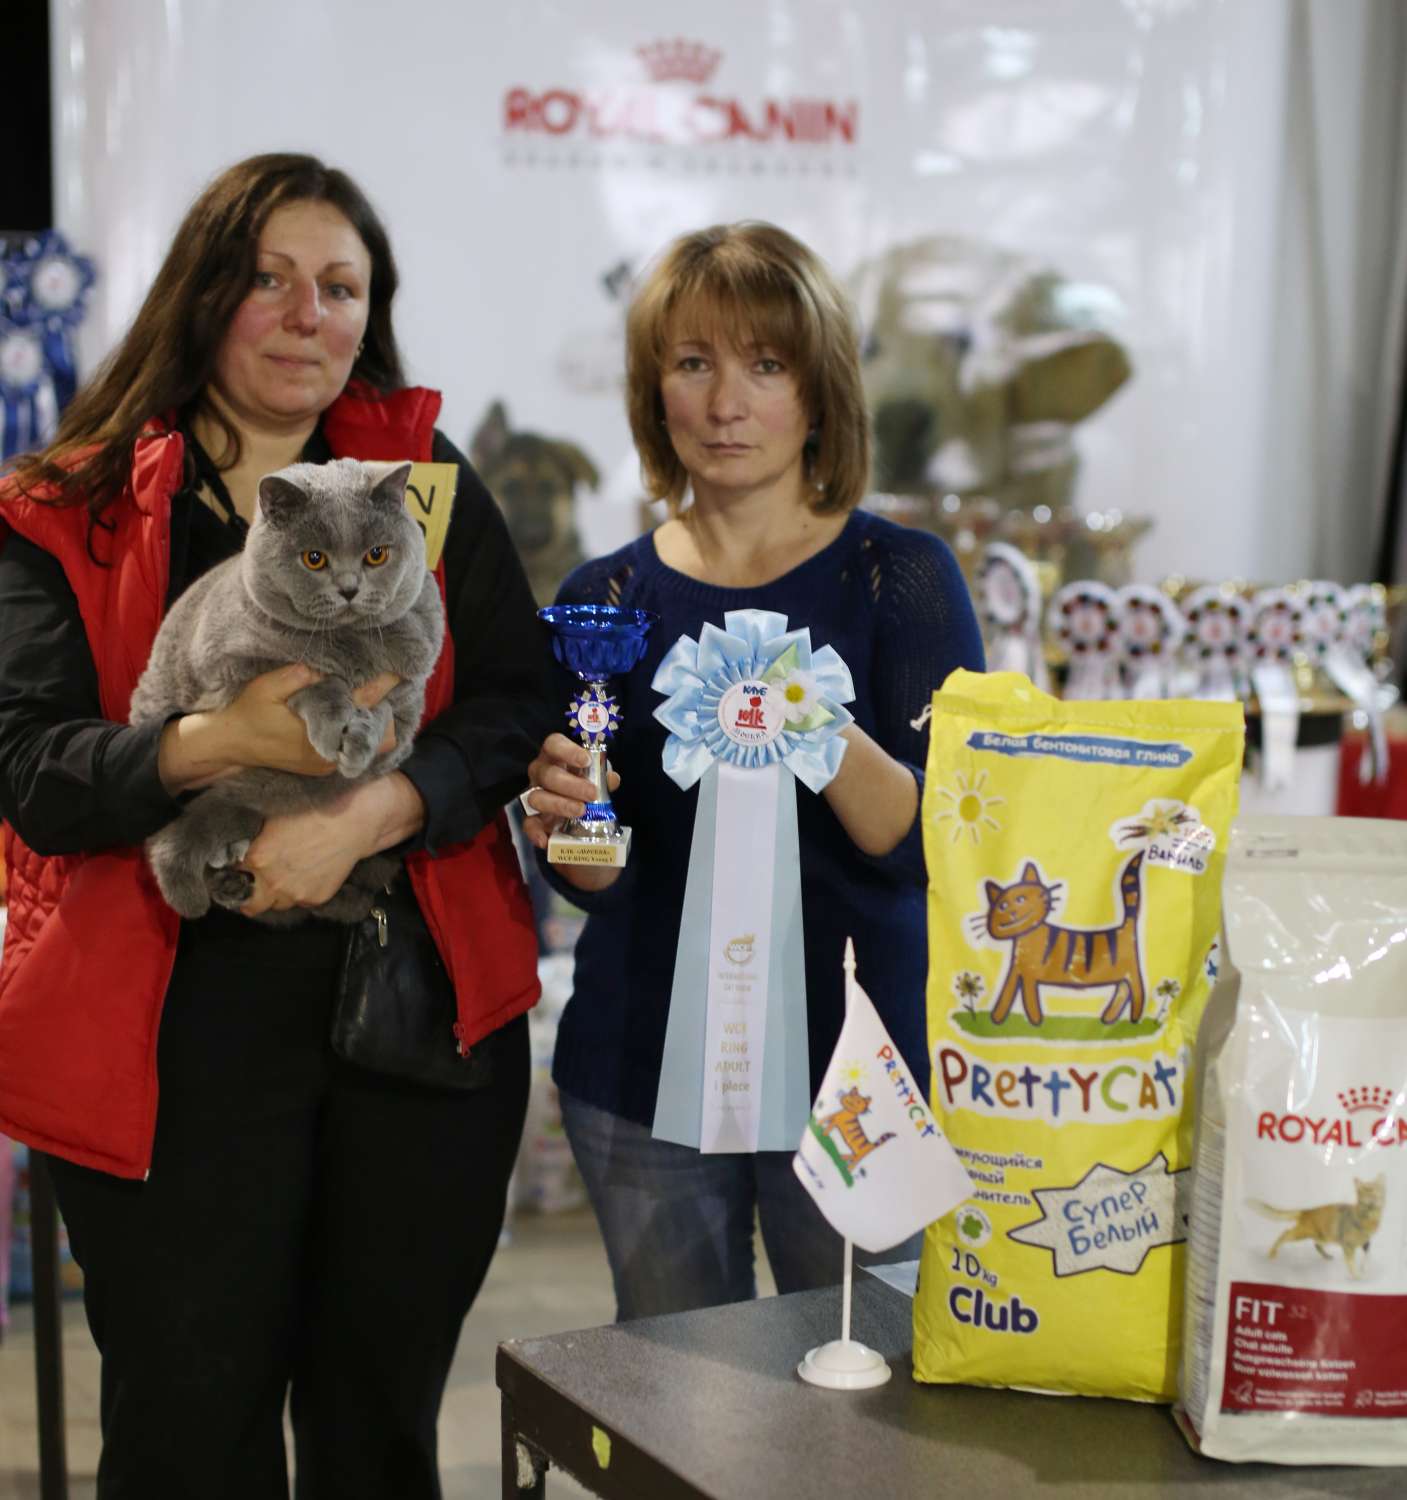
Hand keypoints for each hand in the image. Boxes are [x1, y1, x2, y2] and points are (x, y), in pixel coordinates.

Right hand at [158, 667, 399, 792]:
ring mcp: (328, 763)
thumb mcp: (265, 688)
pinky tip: (349, 712)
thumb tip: (321, 667)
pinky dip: (358, 731)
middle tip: (377, 686)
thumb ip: (294, 676)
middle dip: (384, 711)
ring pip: (371, 745)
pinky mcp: (323, 766)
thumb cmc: (247, 712)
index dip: (382, 686)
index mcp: (320, 729)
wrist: (230, 745)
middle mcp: (330, 751)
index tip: (397, 671)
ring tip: (363, 697)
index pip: (363, 705)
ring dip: (372, 721)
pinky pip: (355, 750)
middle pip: (382, 735)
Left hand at [238, 772, 424, 916]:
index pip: (230, 877)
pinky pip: (298, 902)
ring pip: (274, 905)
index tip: (237, 869)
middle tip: (253, 884)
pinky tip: (307, 874)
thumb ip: (251, 839)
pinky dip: (298, 892)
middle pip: (249, 903)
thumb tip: (234, 849)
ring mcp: (295, 893)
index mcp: (258, 858)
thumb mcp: (273, 818)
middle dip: (249, 894)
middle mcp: (273, 881)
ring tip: (284, 876)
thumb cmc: (313, 810)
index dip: (232, 872)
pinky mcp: (315, 898)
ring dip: (274, 894)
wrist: (353, 821)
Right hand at [519, 732, 619, 851]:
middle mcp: (541, 773)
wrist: (578, 811)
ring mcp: (534, 795)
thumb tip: (611, 779)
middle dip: (571, 785)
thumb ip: (603, 778)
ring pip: (537, 797)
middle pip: (548, 774)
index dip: (568, 751)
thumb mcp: (596, 779)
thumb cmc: (585, 785)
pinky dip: (535, 832)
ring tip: (581, 811)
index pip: (553, 744)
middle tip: (592, 794)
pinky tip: (546, 840)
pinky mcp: (532, 818)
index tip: (586, 761)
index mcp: (556, 756)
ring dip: (559, 805)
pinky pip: (528, 824)